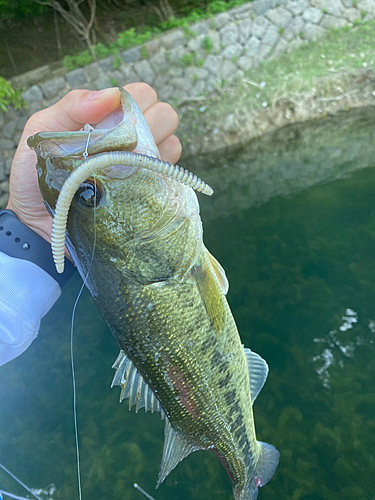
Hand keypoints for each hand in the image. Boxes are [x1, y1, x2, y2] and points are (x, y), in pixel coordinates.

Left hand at [6, 83, 180, 244]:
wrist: (40, 225)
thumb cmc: (37, 177)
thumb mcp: (43, 131)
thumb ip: (72, 106)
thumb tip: (112, 95)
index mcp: (110, 119)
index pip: (144, 95)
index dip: (135, 104)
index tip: (112, 124)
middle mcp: (134, 140)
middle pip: (166, 116)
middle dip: (148, 126)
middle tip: (119, 147)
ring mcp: (145, 167)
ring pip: (173, 145)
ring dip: (153, 153)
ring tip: (123, 169)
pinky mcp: (150, 194)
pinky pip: (171, 178)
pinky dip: (158, 177)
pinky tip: (134, 185)